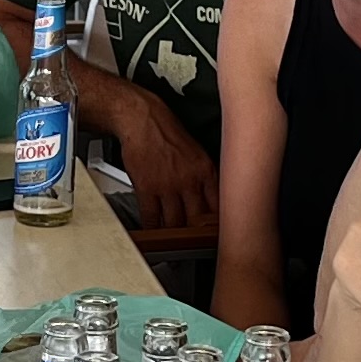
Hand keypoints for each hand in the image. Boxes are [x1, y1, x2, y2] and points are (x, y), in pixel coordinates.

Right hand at [102, 96, 218, 229]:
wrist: (142, 119)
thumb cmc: (167, 134)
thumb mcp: (197, 153)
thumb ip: (205, 177)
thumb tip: (210, 200)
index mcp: (205, 170)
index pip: (218, 207)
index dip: (215, 224)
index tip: (213, 232)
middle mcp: (189, 179)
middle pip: (197, 220)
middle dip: (194, 234)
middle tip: (192, 242)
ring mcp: (168, 185)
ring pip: (174, 222)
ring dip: (172, 233)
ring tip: (172, 239)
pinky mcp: (147, 188)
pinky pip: (152, 217)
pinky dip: (152, 227)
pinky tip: (154, 230)